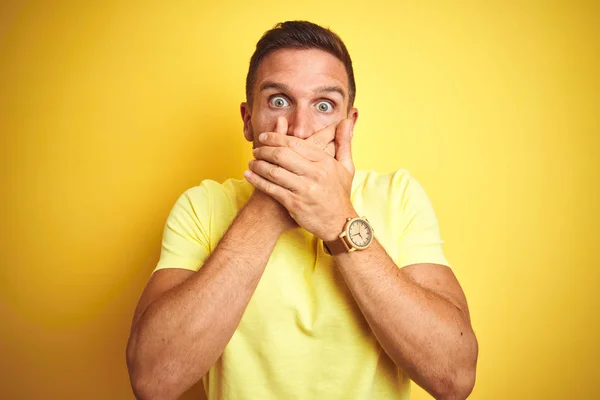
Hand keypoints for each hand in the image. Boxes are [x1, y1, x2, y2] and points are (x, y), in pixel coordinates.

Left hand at [244, 117, 356, 241]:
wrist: (340, 224)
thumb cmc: (340, 194)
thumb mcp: (346, 167)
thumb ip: (344, 142)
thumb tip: (346, 121)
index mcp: (324, 162)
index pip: (295, 143)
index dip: (276, 138)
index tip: (265, 137)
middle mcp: (314, 174)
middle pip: (282, 155)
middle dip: (264, 150)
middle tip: (256, 150)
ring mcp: (303, 190)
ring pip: (274, 172)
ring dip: (258, 165)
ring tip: (251, 162)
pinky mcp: (294, 204)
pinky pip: (271, 189)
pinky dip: (258, 181)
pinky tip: (249, 176)